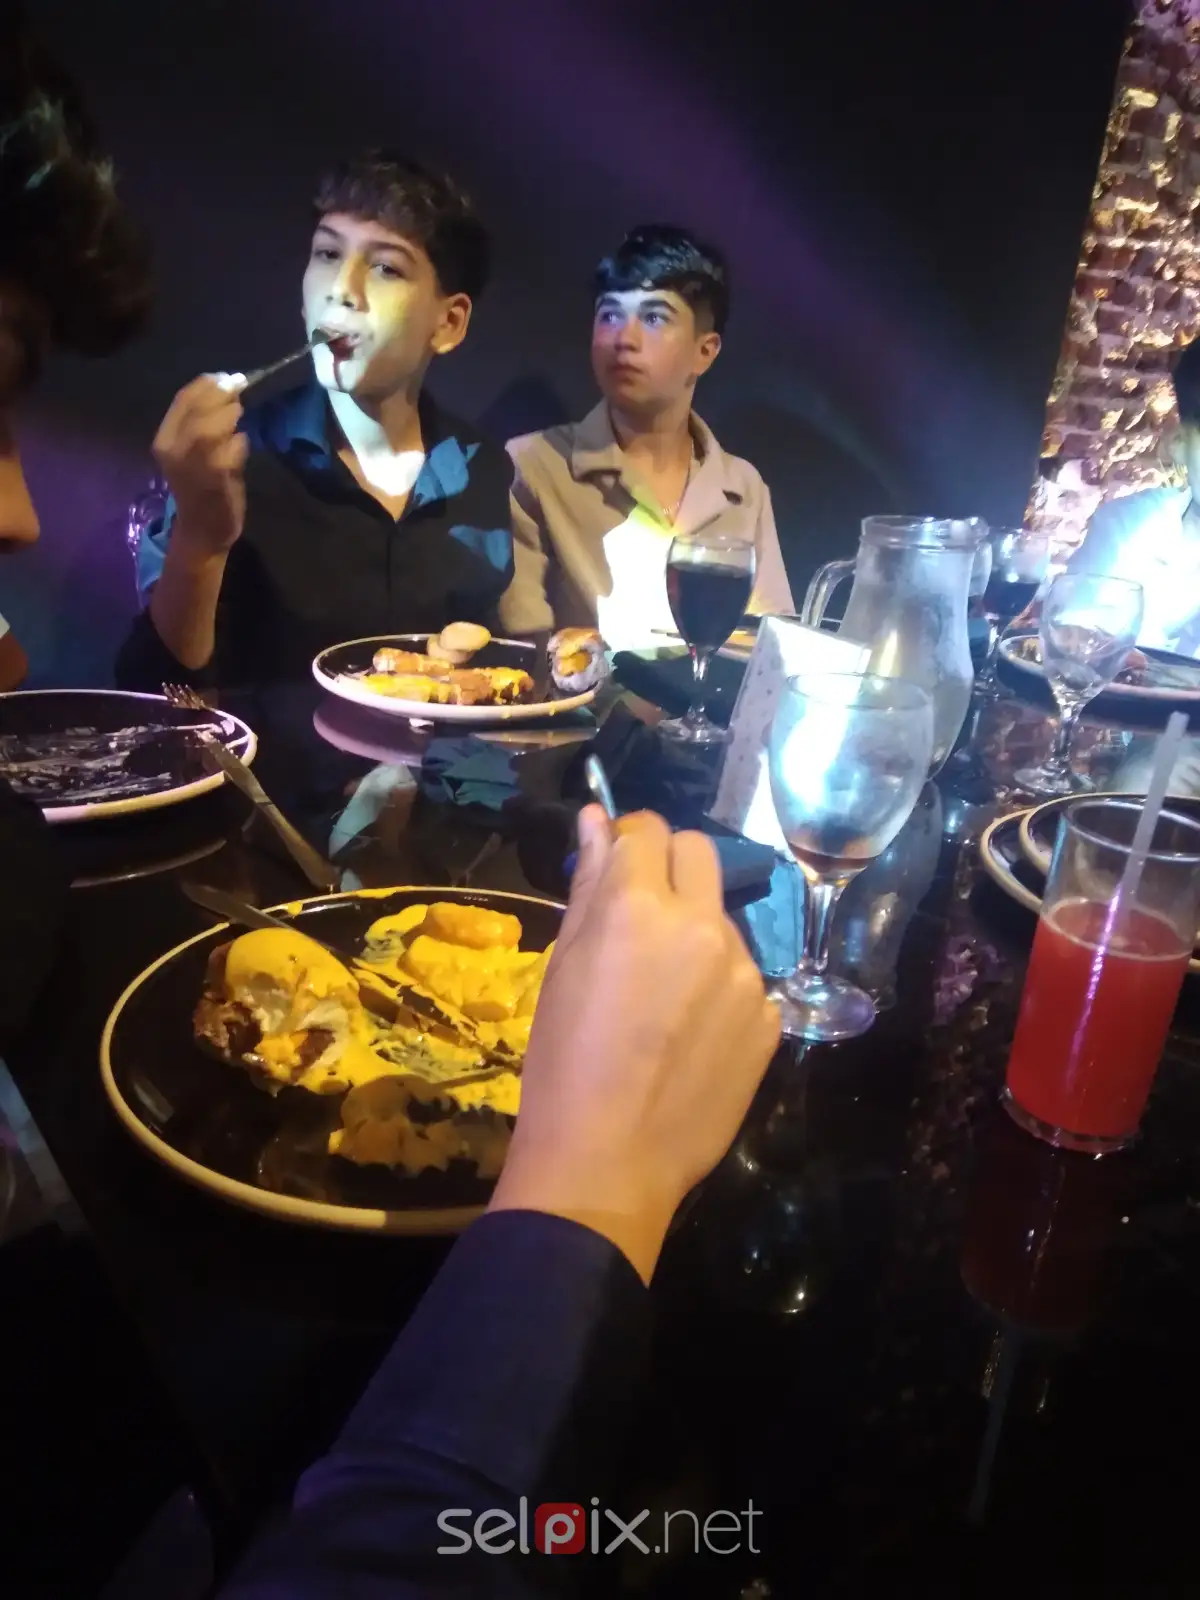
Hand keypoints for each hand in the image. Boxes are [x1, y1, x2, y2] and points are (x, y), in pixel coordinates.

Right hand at [152, 374, 248, 554]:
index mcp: (164, 439)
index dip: (206, 384)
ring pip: (208, 430)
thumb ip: (206, 422)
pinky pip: (228, 454)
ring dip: (227, 417)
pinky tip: (242, 444)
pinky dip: (238, 445)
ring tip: (239, 414)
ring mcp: (192, 467)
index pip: (182, 400)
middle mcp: (173, 451)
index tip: (225, 378)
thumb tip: (228, 389)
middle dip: (219, 397)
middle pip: (195, 411)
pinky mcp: (213, 482)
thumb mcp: (195, 450)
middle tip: (237, 393)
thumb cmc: (202, 486)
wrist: (203, 530)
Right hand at [490, 808, 780, 1281]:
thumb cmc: (563, 1062)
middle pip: (700, 853)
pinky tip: (690, 1037)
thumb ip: (588, 884)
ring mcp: (745, 973)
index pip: (646, 830)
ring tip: (662, 999)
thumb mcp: (562, 967)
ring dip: (696, 935)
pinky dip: (721, 991)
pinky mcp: (770, 1018)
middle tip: (641, 915)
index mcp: (638, 907)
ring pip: (724, 921)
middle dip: (670, 868)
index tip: (617, 865)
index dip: (627, 839)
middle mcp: (702, 925)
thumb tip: (596, 819)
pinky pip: (746, 979)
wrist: (608, 1160)